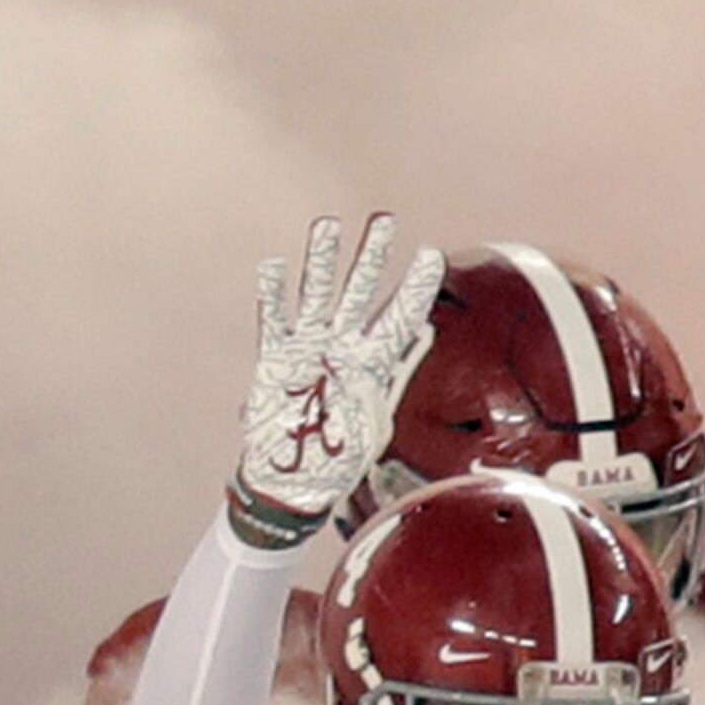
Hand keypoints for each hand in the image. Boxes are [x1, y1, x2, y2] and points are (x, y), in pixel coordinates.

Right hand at [228, 213, 443, 542]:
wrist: (294, 484)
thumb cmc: (338, 459)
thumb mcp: (377, 421)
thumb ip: (398, 374)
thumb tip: (428, 333)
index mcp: (371, 364)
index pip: (398, 318)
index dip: (415, 288)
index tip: (432, 255)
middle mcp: (341, 348)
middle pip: (358, 292)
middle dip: (371, 256)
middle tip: (383, 220)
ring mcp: (307, 350)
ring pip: (316, 295)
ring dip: (321, 261)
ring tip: (328, 226)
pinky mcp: (273, 360)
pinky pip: (272, 321)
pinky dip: (272, 295)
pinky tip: (274, 266)